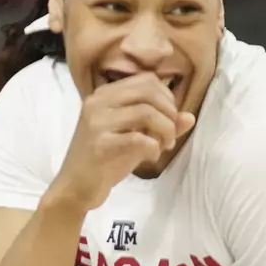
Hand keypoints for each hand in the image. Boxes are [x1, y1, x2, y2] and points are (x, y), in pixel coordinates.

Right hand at [50, 73, 194, 210]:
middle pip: (149, 91)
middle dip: (169, 113)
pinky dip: (153, 147)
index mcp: (104, 95)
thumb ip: (161, 124)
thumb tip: (189, 117)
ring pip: (147, 112)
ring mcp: (97, 123)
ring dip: (165, 131)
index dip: (166, 97)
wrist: (75, 186)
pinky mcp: (100, 145)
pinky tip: (151, 156)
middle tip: (169, 135)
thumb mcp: (134, 136)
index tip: (168, 119)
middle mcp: (98, 102)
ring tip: (163, 146)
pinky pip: (138, 138)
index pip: (147, 80)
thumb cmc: (105, 159)